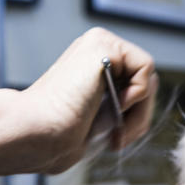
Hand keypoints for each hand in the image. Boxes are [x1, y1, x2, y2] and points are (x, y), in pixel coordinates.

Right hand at [19, 27, 158, 173]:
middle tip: (117, 140)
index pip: (134, 86)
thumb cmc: (57, 136)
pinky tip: (115, 105)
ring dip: (140, 112)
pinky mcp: (103, 44)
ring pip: (148, 77)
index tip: (113, 141)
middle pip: (145, 81)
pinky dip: (139, 94)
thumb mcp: (98, 120)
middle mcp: (94, 50)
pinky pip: (145, 68)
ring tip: (116, 132)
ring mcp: (98, 43)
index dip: (133, 118)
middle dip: (139, 116)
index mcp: (90, 67)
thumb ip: (121, 106)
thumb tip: (147, 103)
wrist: (36, 134)